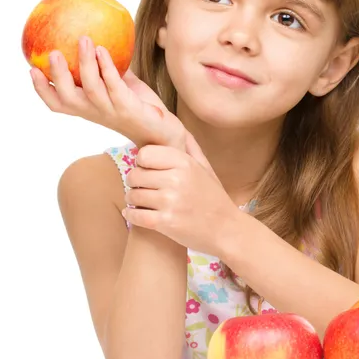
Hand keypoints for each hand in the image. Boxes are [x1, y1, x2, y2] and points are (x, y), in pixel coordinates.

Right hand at [30, 35, 185, 149]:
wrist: (162, 132)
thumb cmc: (138, 106)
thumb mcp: (119, 85)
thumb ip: (107, 68)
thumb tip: (101, 36)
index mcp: (87, 108)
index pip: (57, 104)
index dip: (42, 89)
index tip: (31, 69)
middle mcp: (95, 112)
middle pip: (67, 98)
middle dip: (57, 76)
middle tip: (52, 53)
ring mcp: (111, 111)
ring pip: (91, 88)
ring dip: (86, 63)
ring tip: (84, 40)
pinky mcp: (128, 108)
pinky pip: (115, 86)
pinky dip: (108, 68)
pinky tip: (104, 50)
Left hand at [122, 143, 239, 253]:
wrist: (227, 230)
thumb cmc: (214, 198)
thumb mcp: (206, 169)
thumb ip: (191, 148)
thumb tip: (179, 127)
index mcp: (185, 163)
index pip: (144, 154)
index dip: (142, 163)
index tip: (147, 170)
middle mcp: (177, 179)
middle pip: (135, 174)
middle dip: (135, 182)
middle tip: (143, 188)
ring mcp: (171, 201)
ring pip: (132, 195)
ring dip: (133, 200)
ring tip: (141, 202)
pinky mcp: (166, 222)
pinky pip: (135, 215)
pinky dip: (131, 215)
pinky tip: (135, 214)